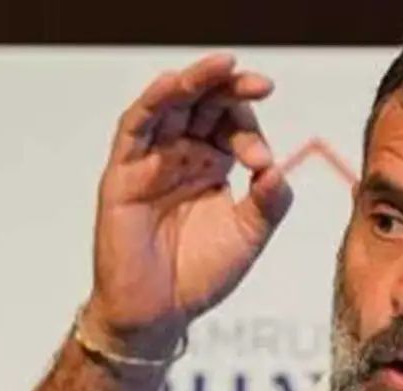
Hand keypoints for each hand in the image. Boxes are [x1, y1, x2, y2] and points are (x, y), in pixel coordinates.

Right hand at [84, 54, 292, 356]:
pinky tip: (173, 86)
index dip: (250, 131)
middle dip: (231, 89)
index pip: (232, 127)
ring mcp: (151, 161)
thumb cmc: (201, 273)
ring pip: (170, 106)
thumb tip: (280, 169)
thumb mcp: (249, 235)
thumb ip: (269, 203)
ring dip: (194, 82)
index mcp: (212, 164)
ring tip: (222, 67)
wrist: (162, 312)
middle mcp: (182, 155)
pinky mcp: (123, 174)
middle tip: (260, 83)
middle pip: (204, 105)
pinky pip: (134, 129)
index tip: (262, 159)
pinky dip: (153, 103)